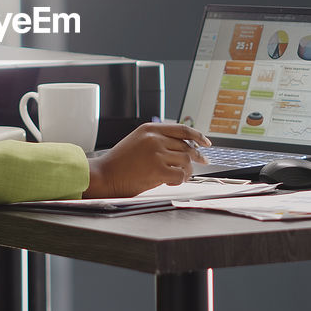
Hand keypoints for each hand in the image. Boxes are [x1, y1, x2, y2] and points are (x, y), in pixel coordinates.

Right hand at [82, 123, 211, 197]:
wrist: (103, 176)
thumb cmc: (119, 163)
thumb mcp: (137, 142)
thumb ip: (157, 141)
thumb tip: (181, 149)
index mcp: (150, 129)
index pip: (182, 129)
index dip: (198, 135)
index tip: (206, 142)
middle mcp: (154, 138)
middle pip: (186, 147)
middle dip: (196, 156)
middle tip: (202, 162)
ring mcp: (156, 153)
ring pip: (185, 161)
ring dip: (186, 171)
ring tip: (179, 176)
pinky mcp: (157, 169)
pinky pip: (180, 174)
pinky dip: (179, 180)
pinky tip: (170, 181)